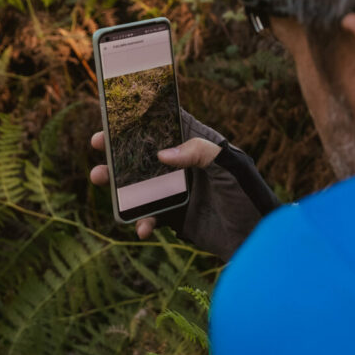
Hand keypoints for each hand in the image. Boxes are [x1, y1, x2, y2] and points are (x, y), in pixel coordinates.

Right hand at [89, 110, 273, 259]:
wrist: (258, 242)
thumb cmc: (250, 196)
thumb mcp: (231, 167)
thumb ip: (200, 153)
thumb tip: (162, 153)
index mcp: (199, 146)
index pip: (168, 124)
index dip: (143, 117)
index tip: (116, 113)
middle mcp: (185, 166)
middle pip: (146, 152)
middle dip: (119, 148)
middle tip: (97, 144)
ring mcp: (178, 191)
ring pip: (140, 183)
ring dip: (118, 182)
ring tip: (98, 178)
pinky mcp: (176, 217)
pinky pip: (151, 215)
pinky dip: (142, 221)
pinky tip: (141, 227)